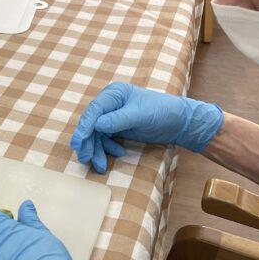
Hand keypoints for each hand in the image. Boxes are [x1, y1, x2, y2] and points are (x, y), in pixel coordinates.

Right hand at [70, 82, 223, 172]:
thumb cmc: (162, 111)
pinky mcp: (118, 128)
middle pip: (92, 123)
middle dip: (88, 142)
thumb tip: (96, 125)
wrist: (180, 122)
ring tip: (100, 165)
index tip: (78, 142)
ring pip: (97, 134)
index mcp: (114, 94)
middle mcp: (110, 103)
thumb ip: (118, 120)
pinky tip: (118, 153)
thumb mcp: (141, 115)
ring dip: (97, 149)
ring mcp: (113, 116)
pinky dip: (108, 149)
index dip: (84, 126)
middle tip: (84, 158)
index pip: (94, 110)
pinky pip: (106, 139)